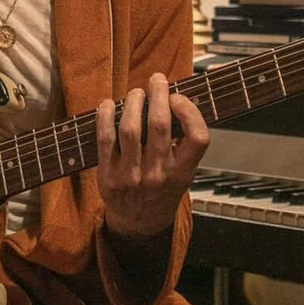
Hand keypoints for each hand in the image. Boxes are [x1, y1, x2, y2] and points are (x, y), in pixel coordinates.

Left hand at [96, 73, 208, 239]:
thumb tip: (174, 99)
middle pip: (159, 125)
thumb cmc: (162, 190)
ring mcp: (131, 176)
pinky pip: (105, 139)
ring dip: (133, 102)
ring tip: (136, 93)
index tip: (179, 98)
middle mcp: (159, 175)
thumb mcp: (183, 173)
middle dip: (158, 95)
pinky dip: (105, 116)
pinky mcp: (108, 176)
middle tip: (157, 80)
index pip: (198, 137)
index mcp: (183, 173)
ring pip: (130, 128)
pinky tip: (108, 104)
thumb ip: (182, 144)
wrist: (138, 224)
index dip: (190, 111)